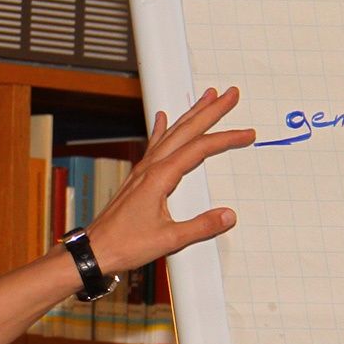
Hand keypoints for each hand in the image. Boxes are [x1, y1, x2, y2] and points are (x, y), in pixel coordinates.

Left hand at [84, 86, 254, 274]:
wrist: (95, 250)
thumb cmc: (125, 244)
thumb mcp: (169, 240)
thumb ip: (201, 226)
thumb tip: (228, 215)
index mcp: (159, 177)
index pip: (200, 149)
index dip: (226, 139)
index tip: (247, 133)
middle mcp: (150, 168)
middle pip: (186, 131)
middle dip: (210, 111)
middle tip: (230, 94)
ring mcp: (143, 170)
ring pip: (171, 133)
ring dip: (190, 115)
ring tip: (205, 97)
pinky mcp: (138, 178)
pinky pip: (154, 145)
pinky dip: (161, 129)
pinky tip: (162, 118)